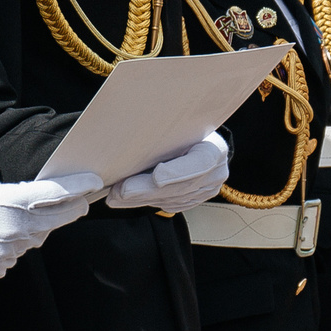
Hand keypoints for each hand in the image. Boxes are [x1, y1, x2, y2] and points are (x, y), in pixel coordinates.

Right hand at [0, 173, 102, 274]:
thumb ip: (16, 193)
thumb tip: (33, 198)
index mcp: (15, 200)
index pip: (58, 192)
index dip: (80, 186)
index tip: (96, 183)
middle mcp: (19, 226)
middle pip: (61, 217)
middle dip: (72, 208)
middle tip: (79, 201)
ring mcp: (13, 247)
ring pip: (40, 237)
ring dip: (39, 228)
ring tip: (17, 217)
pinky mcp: (3, 262)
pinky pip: (20, 252)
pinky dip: (16, 244)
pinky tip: (0, 235)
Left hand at [111, 132, 230, 213]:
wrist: (197, 138)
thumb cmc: (182, 127)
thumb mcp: (177, 125)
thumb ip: (161, 134)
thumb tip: (126, 140)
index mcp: (214, 148)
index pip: (201, 163)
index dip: (178, 172)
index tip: (156, 177)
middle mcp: (216, 173)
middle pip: (181, 187)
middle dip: (147, 190)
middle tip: (121, 191)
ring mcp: (207, 190)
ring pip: (172, 200)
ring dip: (140, 198)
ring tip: (115, 195)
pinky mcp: (195, 200)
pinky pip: (169, 205)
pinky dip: (146, 202)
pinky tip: (127, 199)